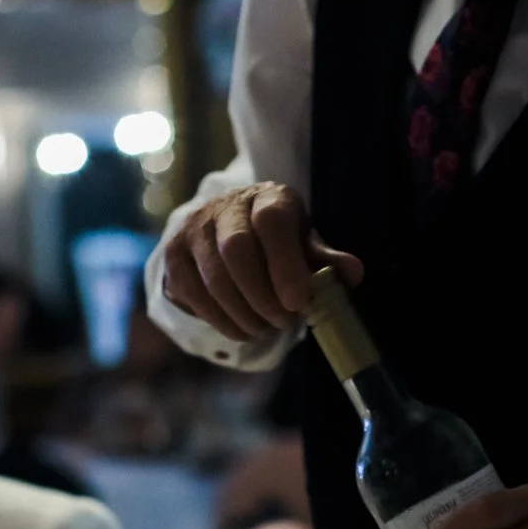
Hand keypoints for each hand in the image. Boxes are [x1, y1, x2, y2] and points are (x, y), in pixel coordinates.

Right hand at [159, 182, 362, 342]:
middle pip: (237, 250)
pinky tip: (242, 330)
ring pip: (214, 278)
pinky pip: (194, 294)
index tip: (298, 302)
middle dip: (263, 296)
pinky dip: (221, 321)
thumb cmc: (276, 243)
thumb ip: (326, 261)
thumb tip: (353, 273)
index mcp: (269, 198)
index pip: (272, 222)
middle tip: (284, 322)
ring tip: (265, 328)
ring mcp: (194, 229)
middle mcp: (226, 206)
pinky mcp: (174, 255)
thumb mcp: (304, 246)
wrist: (226, 229)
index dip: (285, 264)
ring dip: (243, 314)